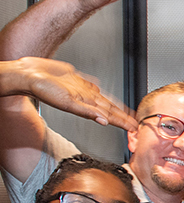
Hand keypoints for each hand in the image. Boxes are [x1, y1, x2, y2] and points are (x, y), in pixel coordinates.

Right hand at [7, 57, 135, 130]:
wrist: (28, 74)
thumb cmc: (43, 90)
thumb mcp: (67, 103)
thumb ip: (86, 112)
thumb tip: (104, 121)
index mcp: (87, 104)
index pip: (110, 115)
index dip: (123, 122)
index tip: (134, 128)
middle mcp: (86, 97)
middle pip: (110, 108)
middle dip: (123, 116)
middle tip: (135, 123)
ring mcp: (81, 88)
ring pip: (103, 98)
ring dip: (114, 105)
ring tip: (124, 111)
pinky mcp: (75, 78)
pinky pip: (91, 86)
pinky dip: (98, 90)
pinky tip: (101, 91)